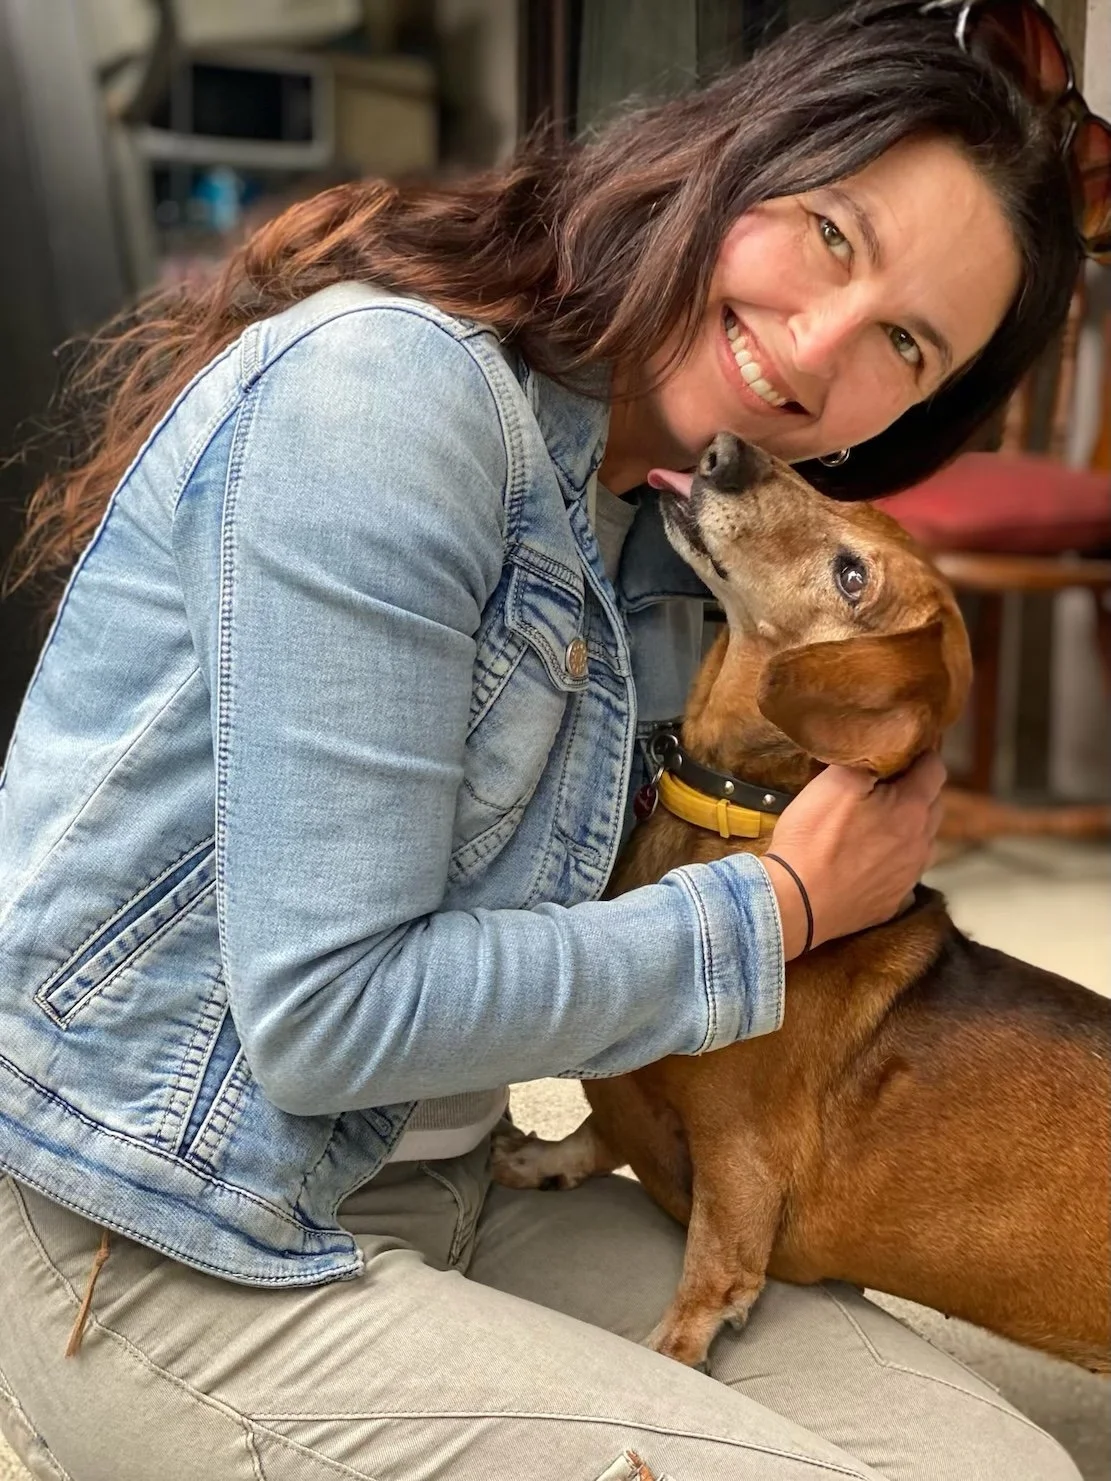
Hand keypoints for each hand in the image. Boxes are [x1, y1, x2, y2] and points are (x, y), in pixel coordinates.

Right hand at [761, 752, 945, 959]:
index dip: (921, 754)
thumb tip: (882, 748)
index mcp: (912, 809)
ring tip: (879, 823)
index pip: (935, 769)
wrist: (797, 902)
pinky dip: (894, 861)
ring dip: (909, 827)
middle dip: (917, 789)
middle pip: (934, 804)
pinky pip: (904, 873)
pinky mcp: (893, 902)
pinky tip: (870, 861)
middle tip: (887, 784)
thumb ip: (865, 760)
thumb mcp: (834, 782)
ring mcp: (909, 876)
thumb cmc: (814, 838)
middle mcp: (921, 843)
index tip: (903, 750)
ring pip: (923, 841)